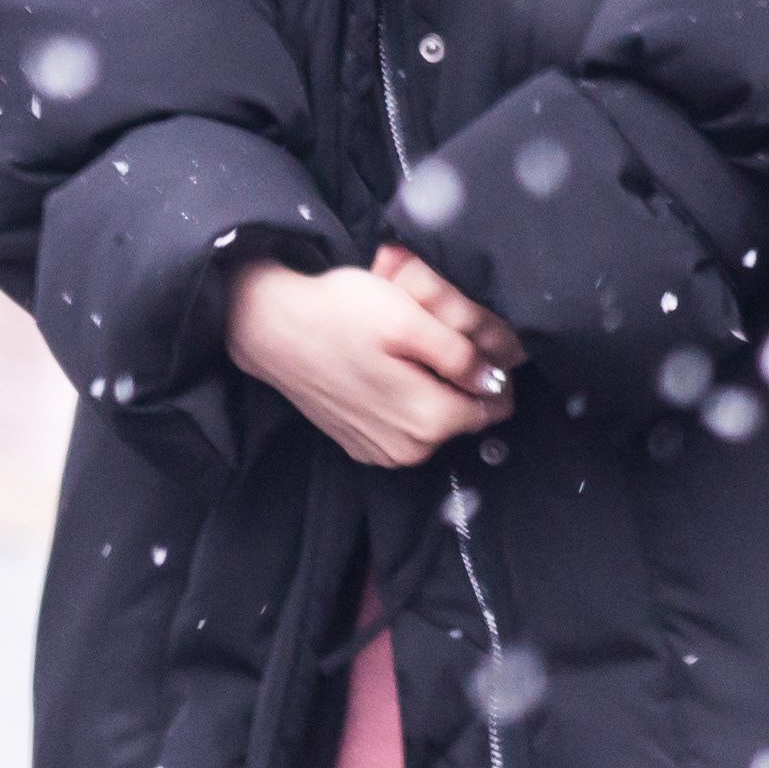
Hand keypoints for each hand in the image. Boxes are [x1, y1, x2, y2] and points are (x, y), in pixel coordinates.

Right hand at [224, 255, 521, 468]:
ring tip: (412, 350)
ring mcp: (380, 452)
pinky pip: (406, 427)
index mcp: (428, 421)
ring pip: (436, 421)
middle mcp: (408, 450)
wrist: (272, 328)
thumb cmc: (342, 314)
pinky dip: (407, 400)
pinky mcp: (360, 445)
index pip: (494, 406)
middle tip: (441, 338)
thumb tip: (492, 379)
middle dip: (464, 381)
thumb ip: (458, 356)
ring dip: (435, 389)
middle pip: (465, 415)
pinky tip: (389, 368)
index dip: (496, 372)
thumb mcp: (409, 320)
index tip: (480, 344)